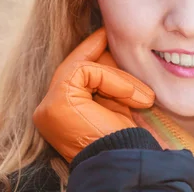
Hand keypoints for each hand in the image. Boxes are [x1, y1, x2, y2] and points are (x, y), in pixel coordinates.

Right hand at [32, 27, 154, 161]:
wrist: (123, 161)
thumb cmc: (123, 138)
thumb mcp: (115, 102)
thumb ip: (107, 79)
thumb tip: (109, 47)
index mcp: (61, 111)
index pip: (76, 73)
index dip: (91, 51)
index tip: (106, 33)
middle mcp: (49, 108)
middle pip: (77, 67)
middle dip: (102, 55)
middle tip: (115, 37)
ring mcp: (49, 105)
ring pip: (83, 67)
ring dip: (119, 78)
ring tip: (144, 97)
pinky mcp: (57, 100)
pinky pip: (86, 72)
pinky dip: (113, 81)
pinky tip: (133, 98)